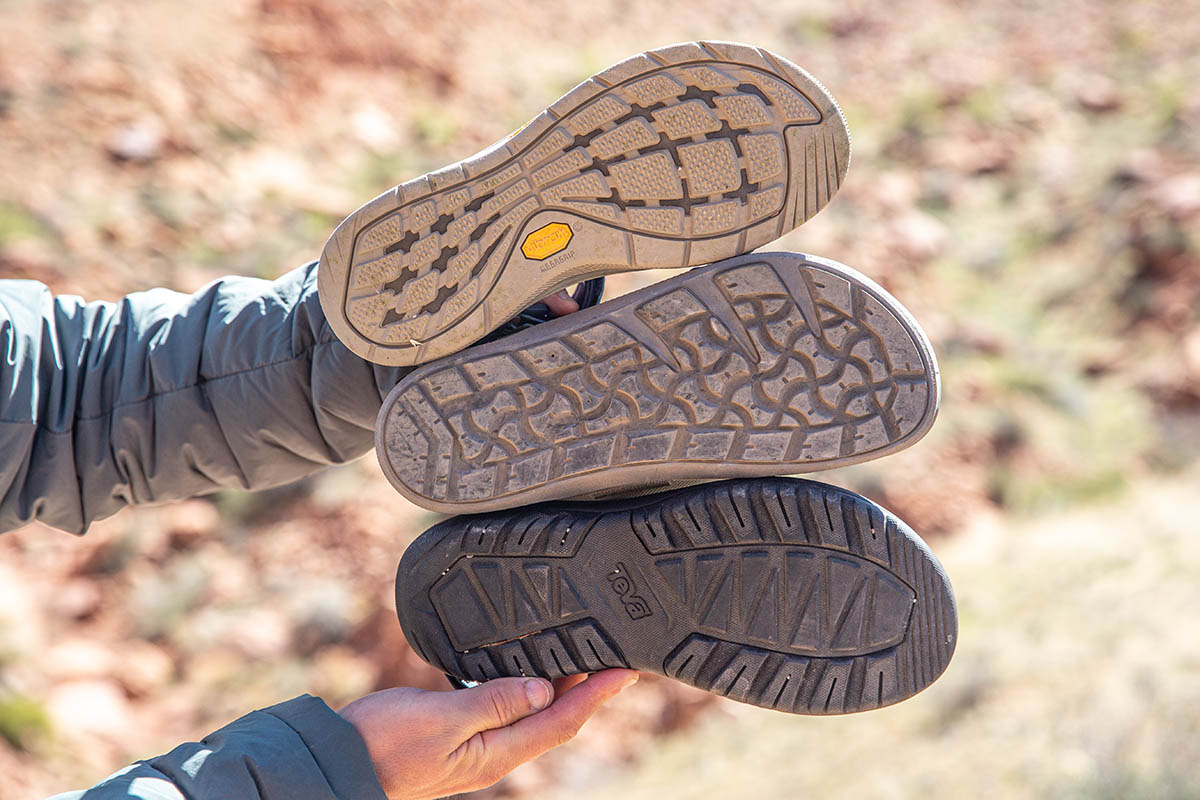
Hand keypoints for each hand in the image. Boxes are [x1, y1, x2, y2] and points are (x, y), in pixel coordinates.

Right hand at [338, 670, 638, 798]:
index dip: (597, 695)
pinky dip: (527, 687)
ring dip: (562, 687)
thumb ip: (494, 701)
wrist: (340, 762)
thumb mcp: (442, 719)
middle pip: (556, 717)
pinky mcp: (462, 734)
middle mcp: (496, 751)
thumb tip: (544, 689)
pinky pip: (508, 708)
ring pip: (534, 712)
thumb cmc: (384, 743)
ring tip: (585, 658)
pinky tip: (528, 670)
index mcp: (497, 752)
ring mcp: (479, 745)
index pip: (562, 720)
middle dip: (590, 689)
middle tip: (617, 657)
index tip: (627, 671)